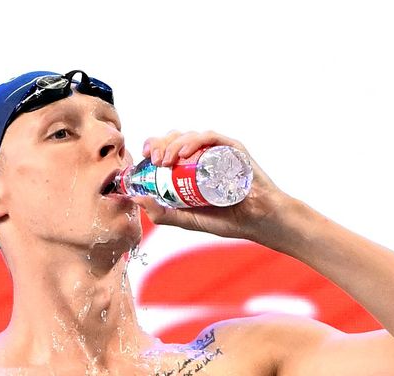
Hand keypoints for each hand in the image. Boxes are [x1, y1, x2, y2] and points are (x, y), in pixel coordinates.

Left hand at [134, 130, 289, 244]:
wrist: (258, 221)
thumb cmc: (227, 220)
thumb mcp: (187, 220)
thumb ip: (162, 213)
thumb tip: (136, 198)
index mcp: (190, 168)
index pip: (167, 149)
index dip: (153, 148)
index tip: (145, 158)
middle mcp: (202, 156)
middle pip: (175, 139)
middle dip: (160, 145)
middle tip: (155, 161)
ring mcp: (217, 151)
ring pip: (190, 136)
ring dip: (173, 144)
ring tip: (166, 161)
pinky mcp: (232, 149)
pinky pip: (211, 137)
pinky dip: (194, 141)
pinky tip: (183, 153)